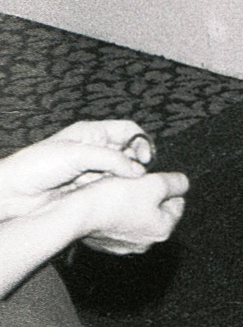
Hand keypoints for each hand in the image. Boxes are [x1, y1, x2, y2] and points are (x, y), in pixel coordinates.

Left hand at [0, 120, 151, 219]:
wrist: (13, 193)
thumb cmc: (37, 166)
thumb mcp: (77, 154)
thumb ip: (111, 159)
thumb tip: (139, 170)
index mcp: (91, 133)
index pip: (128, 130)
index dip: (141, 141)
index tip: (146, 157)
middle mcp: (95, 149)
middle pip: (130, 151)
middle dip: (137, 162)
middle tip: (138, 175)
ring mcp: (93, 170)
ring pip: (123, 171)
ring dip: (127, 179)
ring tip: (125, 187)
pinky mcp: (89, 188)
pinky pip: (112, 187)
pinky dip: (118, 191)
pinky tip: (116, 196)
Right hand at [71, 170, 188, 254]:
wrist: (75, 213)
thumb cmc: (114, 199)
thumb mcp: (154, 183)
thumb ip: (175, 183)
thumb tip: (183, 183)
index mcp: (162, 230)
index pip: (178, 204)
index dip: (168, 187)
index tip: (156, 178)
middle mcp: (145, 243)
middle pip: (157, 211)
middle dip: (150, 194)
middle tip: (137, 182)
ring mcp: (122, 245)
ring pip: (136, 215)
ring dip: (131, 201)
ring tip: (120, 189)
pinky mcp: (103, 242)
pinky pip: (116, 221)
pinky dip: (114, 210)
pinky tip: (106, 201)